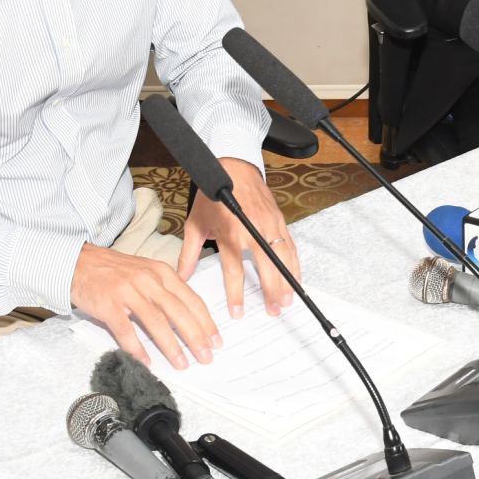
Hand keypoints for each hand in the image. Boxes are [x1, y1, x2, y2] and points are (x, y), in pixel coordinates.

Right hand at [71, 243, 219, 369]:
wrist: (79, 262)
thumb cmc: (114, 270)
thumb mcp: (146, 271)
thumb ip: (166, 289)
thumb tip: (187, 317)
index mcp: (161, 272)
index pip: (191, 299)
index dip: (206, 322)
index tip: (216, 340)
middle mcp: (148, 280)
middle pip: (178, 312)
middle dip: (195, 337)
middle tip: (205, 356)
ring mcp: (128, 292)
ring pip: (156, 321)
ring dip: (171, 346)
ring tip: (181, 363)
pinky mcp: (108, 304)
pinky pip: (125, 330)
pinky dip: (137, 348)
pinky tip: (146, 361)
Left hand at [184, 158, 300, 320]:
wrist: (234, 167)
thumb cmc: (213, 195)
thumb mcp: (195, 223)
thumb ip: (189, 253)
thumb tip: (182, 276)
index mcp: (230, 232)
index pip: (235, 269)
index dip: (237, 293)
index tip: (238, 311)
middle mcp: (252, 229)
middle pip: (266, 266)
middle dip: (271, 290)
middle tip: (274, 310)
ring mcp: (269, 224)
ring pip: (283, 257)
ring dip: (288, 279)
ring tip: (288, 299)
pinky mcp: (279, 221)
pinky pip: (290, 245)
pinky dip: (295, 263)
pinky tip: (296, 278)